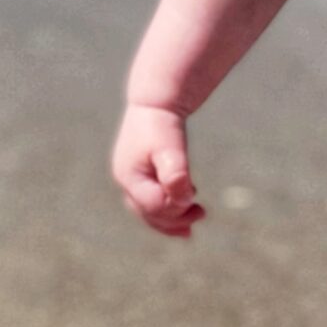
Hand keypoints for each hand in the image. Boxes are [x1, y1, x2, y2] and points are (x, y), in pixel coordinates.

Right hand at [112, 104, 204, 236]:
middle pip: (148, 212)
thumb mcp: (171, 148)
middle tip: (201, 215)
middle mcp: (125, 180)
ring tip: (192, 224)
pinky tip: (186, 203)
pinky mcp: (139, 173)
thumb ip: (176, 174)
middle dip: (174, 220)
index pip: (154, 206)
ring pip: (148, 209)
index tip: (197, 201)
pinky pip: (151, 198)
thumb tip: (184, 200)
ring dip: (170, 218)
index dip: (175, 209)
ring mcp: (130, 178)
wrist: (155, 101)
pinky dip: (167, 206)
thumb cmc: (162, 124)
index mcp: (129, 177)